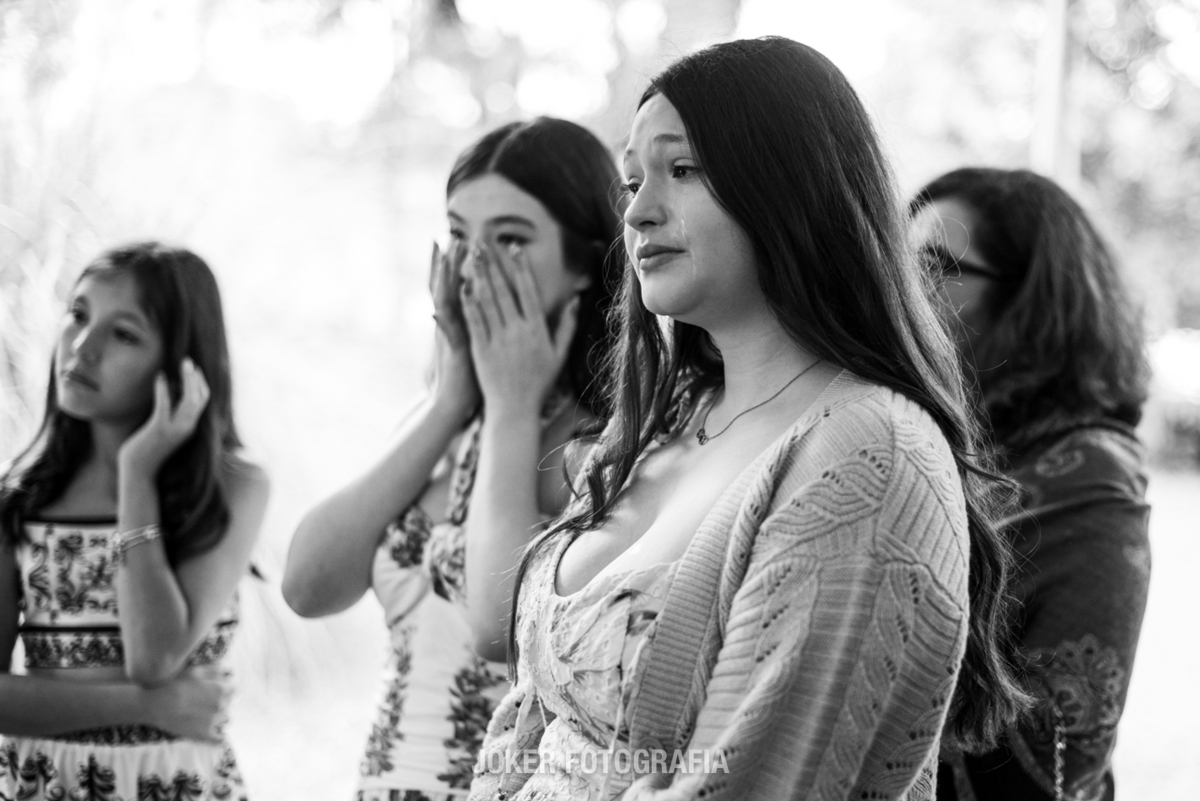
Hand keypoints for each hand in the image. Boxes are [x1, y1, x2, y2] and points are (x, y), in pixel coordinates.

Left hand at [118, 358, 209, 477]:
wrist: (138, 472)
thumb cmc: (147, 449)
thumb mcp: (164, 429)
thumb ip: (171, 413)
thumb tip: (172, 391)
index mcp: (190, 427)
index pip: (203, 401)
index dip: (201, 383)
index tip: (194, 369)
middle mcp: (187, 427)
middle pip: (200, 398)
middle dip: (196, 377)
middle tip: (189, 361)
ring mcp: (174, 429)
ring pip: (189, 400)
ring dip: (187, 379)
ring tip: (183, 363)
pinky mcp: (159, 429)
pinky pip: (164, 405)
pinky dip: (164, 390)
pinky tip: (160, 377)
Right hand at [145, 673, 230, 742]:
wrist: (157, 706)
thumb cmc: (175, 685)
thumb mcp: (195, 671)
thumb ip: (215, 670)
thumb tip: (230, 672)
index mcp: (221, 689)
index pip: (232, 690)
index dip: (223, 690)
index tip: (213, 692)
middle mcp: (221, 705)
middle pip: (228, 705)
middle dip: (220, 703)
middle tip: (205, 703)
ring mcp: (213, 721)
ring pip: (225, 720)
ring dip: (219, 718)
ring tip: (205, 716)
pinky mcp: (204, 735)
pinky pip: (220, 739)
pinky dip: (219, 737)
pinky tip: (214, 734)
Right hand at [429, 241, 480, 418]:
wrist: (456, 401)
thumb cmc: (473, 374)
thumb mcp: (480, 342)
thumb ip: (486, 323)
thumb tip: (497, 308)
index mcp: (464, 319)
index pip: (464, 284)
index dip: (465, 264)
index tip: (469, 241)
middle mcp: (453, 322)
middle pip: (451, 286)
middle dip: (451, 262)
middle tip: (453, 237)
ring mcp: (450, 334)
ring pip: (445, 302)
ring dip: (443, 280)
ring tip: (443, 258)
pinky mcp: (453, 349)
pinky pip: (446, 332)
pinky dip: (442, 319)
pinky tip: (437, 306)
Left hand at [459, 242, 578, 419]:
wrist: (514, 410)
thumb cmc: (539, 383)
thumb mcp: (559, 355)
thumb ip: (567, 326)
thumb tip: (575, 299)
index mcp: (537, 330)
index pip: (528, 291)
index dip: (520, 268)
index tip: (514, 248)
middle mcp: (517, 331)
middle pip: (504, 290)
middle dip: (493, 264)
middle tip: (484, 242)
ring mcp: (498, 340)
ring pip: (487, 301)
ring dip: (479, 275)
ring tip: (472, 255)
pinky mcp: (481, 349)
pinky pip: (474, 320)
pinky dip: (468, 301)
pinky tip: (463, 285)